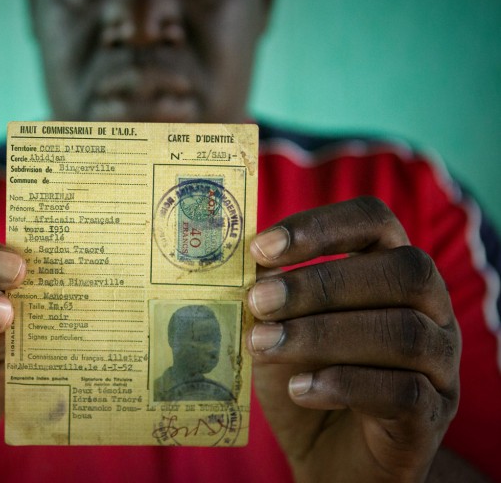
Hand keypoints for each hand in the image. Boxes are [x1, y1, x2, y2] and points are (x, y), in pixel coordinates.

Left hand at [247, 197, 459, 481]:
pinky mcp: (432, 414)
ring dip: (322, 335)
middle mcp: (431, 309)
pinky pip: (404, 392)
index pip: (375, 221)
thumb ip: (269, 296)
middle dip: (320, 283)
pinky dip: (343, 385)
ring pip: (405, 332)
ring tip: (263, 346)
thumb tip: (238, 266)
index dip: (321, 225)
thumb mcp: (276, 330)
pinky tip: (299, 388)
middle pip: (402, 271)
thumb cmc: (303, 377)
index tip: (261, 248)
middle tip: (257, 301)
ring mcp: (440, 363)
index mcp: (390, 271)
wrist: (330, 457)